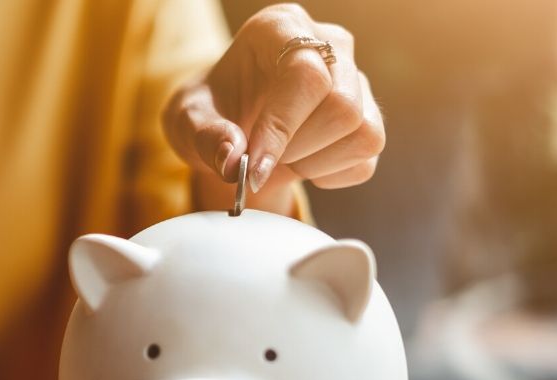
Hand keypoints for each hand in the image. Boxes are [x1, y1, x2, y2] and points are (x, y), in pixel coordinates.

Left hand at [163, 3, 383, 199]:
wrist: (231, 128)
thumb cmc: (210, 112)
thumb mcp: (186, 121)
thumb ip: (204, 136)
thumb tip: (233, 160)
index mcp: (280, 27)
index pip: (305, 73)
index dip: (283, 125)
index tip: (253, 165)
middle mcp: (329, 44)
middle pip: (342, 106)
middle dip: (296, 147)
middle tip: (260, 155)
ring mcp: (356, 79)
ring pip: (363, 132)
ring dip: (313, 162)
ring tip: (280, 155)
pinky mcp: (369, 116)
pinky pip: (366, 159)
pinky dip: (330, 175)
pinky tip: (301, 162)